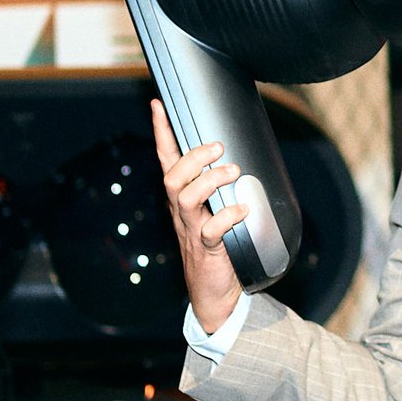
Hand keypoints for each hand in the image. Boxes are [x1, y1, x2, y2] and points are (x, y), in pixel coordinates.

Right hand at [150, 98, 247, 332]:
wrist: (214, 294)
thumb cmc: (218, 247)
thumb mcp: (215, 211)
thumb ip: (221, 188)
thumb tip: (237, 157)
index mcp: (182, 200)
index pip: (167, 161)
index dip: (162, 134)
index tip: (159, 106)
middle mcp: (183, 213)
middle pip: (172, 177)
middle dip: (192, 157)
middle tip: (218, 147)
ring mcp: (192, 231)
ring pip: (186, 199)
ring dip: (210, 181)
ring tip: (233, 173)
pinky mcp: (208, 250)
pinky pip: (211, 231)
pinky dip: (227, 217)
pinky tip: (242, 210)